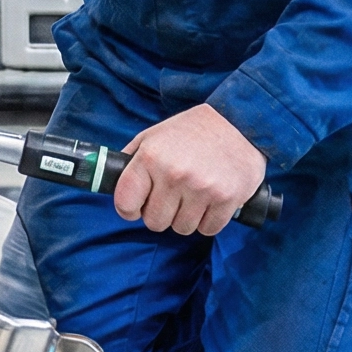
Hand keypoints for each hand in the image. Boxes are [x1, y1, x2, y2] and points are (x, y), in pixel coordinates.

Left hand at [112, 104, 268, 235]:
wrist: (239, 122)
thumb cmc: (192, 131)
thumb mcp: (153, 135)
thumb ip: (132, 159)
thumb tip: (112, 182)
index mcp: (150, 157)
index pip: (125, 203)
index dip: (129, 209)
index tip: (137, 206)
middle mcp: (174, 174)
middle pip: (154, 222)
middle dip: (161, 213)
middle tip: (172, 197)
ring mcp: (201, 188)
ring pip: (181, 228)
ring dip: (186, 218)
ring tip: (193, 196)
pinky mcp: (227, 199)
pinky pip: (208, 229)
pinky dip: (208, 220)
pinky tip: (211, 201)